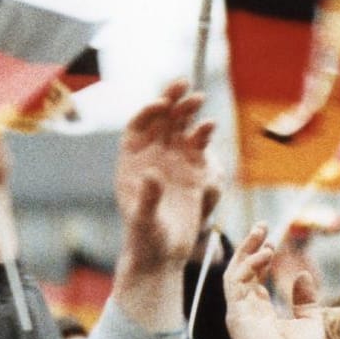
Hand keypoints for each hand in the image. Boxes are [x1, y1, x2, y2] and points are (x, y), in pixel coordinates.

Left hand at [115, 81, 217, 272]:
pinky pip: (198, 146)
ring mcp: (173, 163)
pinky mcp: (193, 172)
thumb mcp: (144, 219)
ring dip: (187, 112)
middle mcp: (151, 159)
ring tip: (198, 98)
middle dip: (170, 101)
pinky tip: (209, 126)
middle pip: (160, 121)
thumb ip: (147, 197)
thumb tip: (152, 174)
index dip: (147, 113)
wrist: (162, 255)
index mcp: (130, 164)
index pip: (136, 128)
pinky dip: (202, 134)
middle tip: (183, 83)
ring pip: (179, 129)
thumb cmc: (145, 239)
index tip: (160, 105)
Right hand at [224, 224, 323, 338]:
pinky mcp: (236, 314)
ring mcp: (238, 311)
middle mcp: (244, 309)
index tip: (274, 241)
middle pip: (240, 271)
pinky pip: (236, 283)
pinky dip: (249, 265)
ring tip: (262, 232)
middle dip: (249, 247)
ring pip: (234, 273)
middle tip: (261, 225)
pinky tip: (266, 253)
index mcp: (258, 311)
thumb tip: (300, 275)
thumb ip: (304, 299)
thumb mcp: (309, 321)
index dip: (261, 257)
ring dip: (246, 251)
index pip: (253, 277)